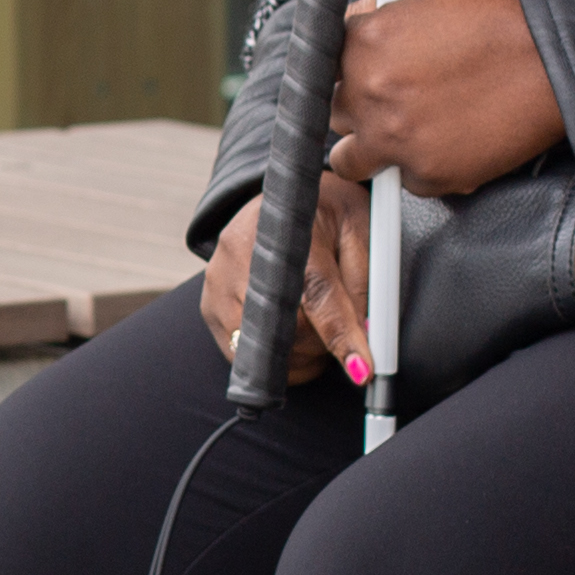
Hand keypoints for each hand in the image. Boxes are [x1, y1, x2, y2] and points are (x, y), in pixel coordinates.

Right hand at [195, 191, 378, 389]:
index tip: (361, 370)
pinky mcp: (209, 306)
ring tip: (316, 326)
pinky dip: (276, 358)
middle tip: (344, 330)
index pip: (317, 292)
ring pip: (266, 349)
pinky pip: (243, 355)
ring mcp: (218, 282)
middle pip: (289, 329)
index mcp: (286, 229)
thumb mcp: (360, 227)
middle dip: (324, 343)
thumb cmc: (325, 215)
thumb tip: (366, 334)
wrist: (277, 204)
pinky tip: (290, 334)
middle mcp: (242, 253)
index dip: (340, 334)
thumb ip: (365, 280)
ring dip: (301, 353)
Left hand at [330, 0, 563, 195]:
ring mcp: (396, 140)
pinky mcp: (428, 175)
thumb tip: (356, 20)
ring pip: (350, 159)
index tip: (354, 75)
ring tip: (402, 133)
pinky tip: (447, 143)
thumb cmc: (497, 20)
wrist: (554, 60)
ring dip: (368, 148)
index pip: (321, 65)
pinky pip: (404, 181)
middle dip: (357, 107)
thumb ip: (379, 8)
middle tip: (389, 101)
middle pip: (333, 112)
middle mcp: (370, 95)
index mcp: (364, 44)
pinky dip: (420, 167)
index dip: (341, 69)